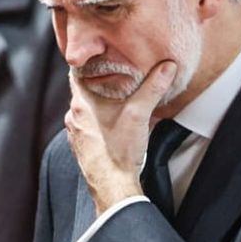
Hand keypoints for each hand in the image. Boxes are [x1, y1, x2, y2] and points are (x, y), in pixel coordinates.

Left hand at [65, 61, 178, 212]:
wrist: (112, 187)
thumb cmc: (120, 152)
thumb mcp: (139, 114)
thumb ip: (153, 88)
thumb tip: (167, 66)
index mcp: (81, 104)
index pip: (76, 73)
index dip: (87, 62)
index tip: (99, 54)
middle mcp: (73, 117)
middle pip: (82, 90)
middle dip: (97, 81)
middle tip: (113, 72)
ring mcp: (76, 133)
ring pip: (85, 109)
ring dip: (98, 101)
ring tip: (116, 95)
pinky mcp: (82, 146)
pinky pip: (88, 125)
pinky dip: (98, 118)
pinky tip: (113, 121)